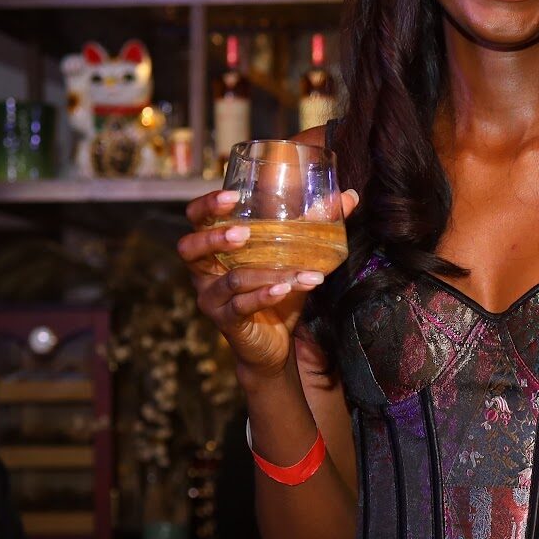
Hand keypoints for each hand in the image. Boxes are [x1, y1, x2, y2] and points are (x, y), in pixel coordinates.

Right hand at [178, 188, 359, 383]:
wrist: (275, 342)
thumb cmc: (278, 288)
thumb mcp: (295, 255)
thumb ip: (317, 224)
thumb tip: (349, 196)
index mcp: (215, 248)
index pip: (196, 219)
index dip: (207, 206)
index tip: (232, 196)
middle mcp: (205, 271)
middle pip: (189, 248)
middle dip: (214, 237)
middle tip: (243, 232)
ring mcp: (212, 297)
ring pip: (231, 280)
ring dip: (266, 273)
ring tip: (294, 271)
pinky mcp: (225, 320)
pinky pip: (240, 306)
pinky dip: (264, 296)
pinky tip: (284, 289)